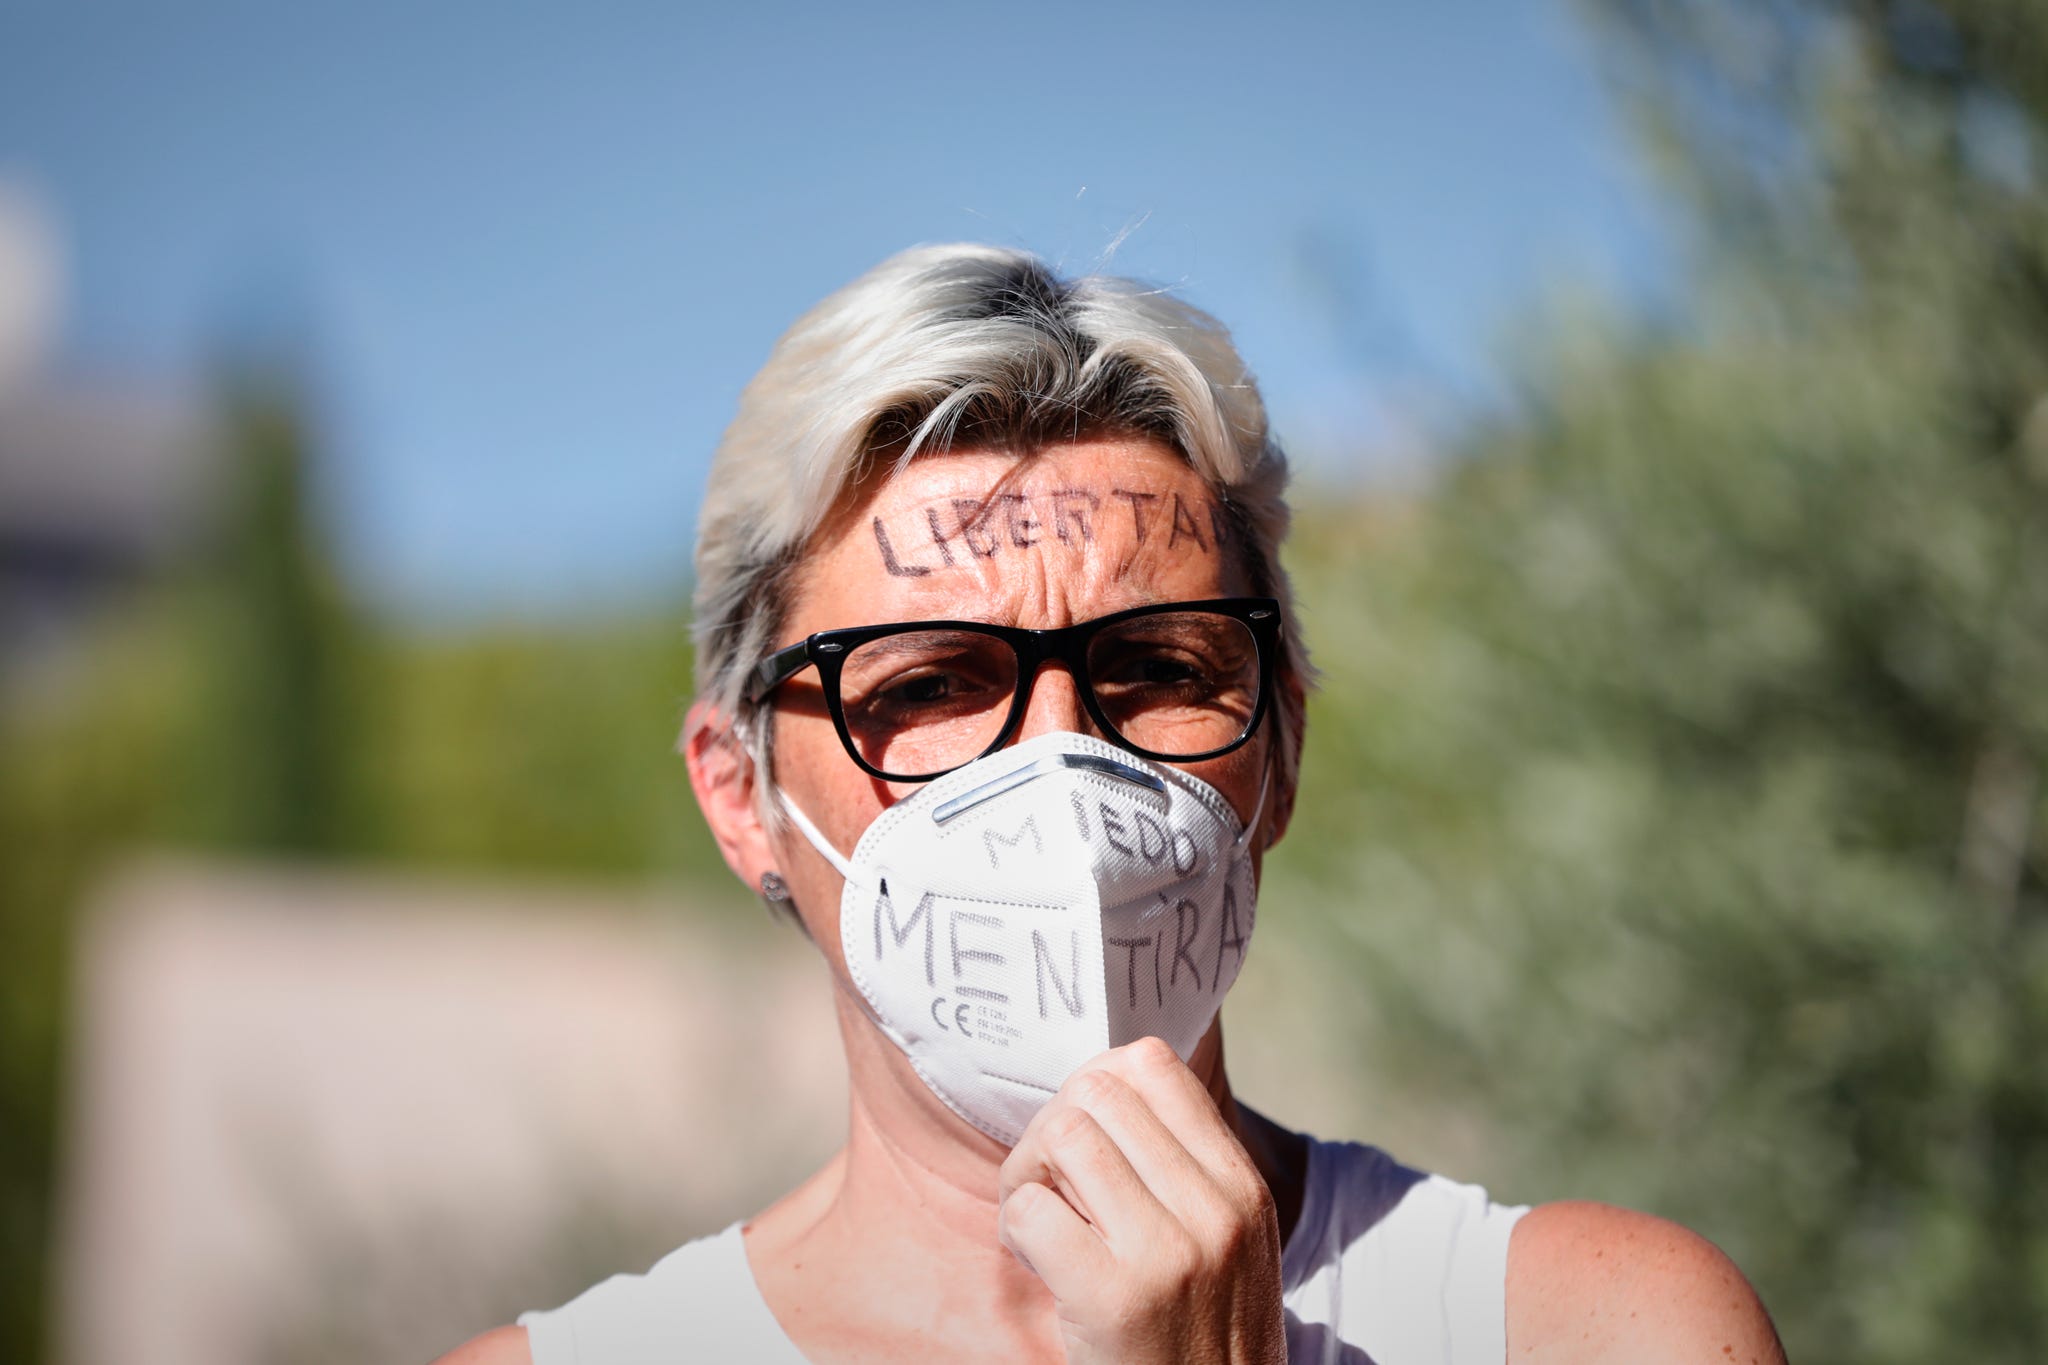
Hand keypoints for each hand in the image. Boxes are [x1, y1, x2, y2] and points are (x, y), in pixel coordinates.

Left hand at [995, 1036, 1286, 1364]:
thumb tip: (1101, 1081)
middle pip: (1095, 1094)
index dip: (1094, 1087)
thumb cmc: (1202, 1335)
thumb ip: (1183, 1168)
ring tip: (1039, 1220)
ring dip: (1027, 1175)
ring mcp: (1169, 1252)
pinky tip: (1036, 1260)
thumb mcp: (1227, 1240)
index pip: (1149, 1064)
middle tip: (1049, 1185)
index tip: (1084, 1138)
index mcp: (1241, 1186)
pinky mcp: (1115, 1298)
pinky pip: (1032, 1209)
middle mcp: (1214, 1209)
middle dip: (1051, 1130)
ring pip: (1062, 1138)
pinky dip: (1016, 1227)